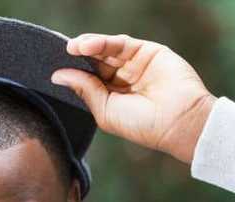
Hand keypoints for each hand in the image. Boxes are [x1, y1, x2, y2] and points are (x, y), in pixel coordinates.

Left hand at [51, 33, 216, 164]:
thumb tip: (58, 75)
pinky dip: (102, 42)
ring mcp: (136, 64)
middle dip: (78, 56)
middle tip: (63, 53)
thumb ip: (85, 90)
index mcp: (115, 96)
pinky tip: (87, 46)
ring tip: (73, 48)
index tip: (54, 66)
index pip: (89, 78)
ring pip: (106, 50)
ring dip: (88, 47)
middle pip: (95, 61)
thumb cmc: (144, 125)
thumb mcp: (106, 111)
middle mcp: (125, 79)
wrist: (180, 121)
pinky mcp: (148, 52)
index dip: (73, 71)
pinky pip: (121, 43)